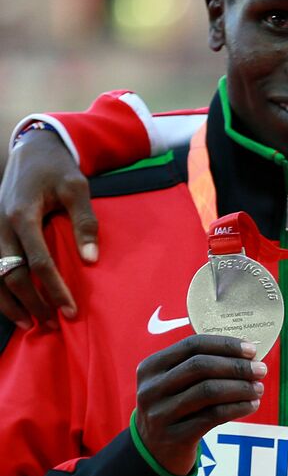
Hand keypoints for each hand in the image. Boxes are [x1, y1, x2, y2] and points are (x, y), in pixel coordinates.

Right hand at [0, 128, 97, 327]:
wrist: (32, 150)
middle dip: (33, 302)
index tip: (70, 310)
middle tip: (55, 323)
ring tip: (32, 325)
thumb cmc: (58, 170)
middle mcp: (1, 227)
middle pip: (12, 274)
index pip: (38, 261)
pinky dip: (1, 290)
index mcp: (22, 216)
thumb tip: (91, 259)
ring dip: (11, 303)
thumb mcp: (78, 188)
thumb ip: (85, 222)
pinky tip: (15, 308)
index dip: (53, 288)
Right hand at [134, 335, 265, 475]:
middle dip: (237, 366)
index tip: (252, 350)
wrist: (156, 451)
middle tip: (261, 370)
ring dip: (241, 387)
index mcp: (152, 367)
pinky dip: (238, 407)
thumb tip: (247, 354)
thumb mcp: (177, 384)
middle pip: (201, 366)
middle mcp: (151, 388)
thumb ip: (203, 367)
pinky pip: (213, 416)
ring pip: (208, 390)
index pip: (192, 345)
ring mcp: (160, 413)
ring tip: (258, 388)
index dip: (225, 345)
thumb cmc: (177, 408)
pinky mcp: (174, 436)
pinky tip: (252, 405)